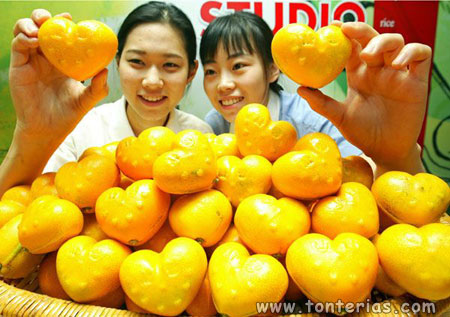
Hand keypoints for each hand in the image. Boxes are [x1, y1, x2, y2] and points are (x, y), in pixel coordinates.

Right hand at [10, 8, 108, 140]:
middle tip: (52, 19)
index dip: (63, 24)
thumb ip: (98, 87)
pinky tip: (35, 41)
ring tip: (40, 28)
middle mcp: (45, 58)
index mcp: (61, 61)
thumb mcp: (87, 100)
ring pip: (25, 32)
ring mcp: (30, 61)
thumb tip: (106, 70)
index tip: (71, 19)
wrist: (49, 131)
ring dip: (30, 24)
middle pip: (40, 29)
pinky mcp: (19, 68)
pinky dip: (24, 38)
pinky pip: (18, 46)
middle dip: (43, 18)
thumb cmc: (68, 115)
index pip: (60, 36)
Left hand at [297, 22, 430, 170]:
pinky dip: (411, 52)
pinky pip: (421, 56)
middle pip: (373, 39)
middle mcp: (378, 70)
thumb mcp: (340, 116)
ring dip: (383, 42)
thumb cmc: (363, 133)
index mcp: (360, 75)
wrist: (384, 151)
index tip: (332, 26)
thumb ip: (322, 103)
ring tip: (369, 55)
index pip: (353, 47)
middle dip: (361, 30)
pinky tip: (397, 64)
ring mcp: (398, 74)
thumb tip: (300, 88)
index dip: (345, 35)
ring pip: (397, 42)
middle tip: (347, 31)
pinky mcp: (416, 82)